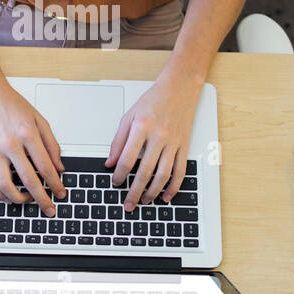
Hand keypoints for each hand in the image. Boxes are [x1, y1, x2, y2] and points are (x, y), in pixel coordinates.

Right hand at [0, 63, 65, 215]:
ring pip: (5, 185)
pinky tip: (8, 196)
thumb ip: (51, 144)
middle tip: (49, 208)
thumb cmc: (12, 104)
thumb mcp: (39, 119)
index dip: (55, 184)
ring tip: (27, 201)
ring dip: (18, 199)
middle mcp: (11, 144)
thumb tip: (59, 166)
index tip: (61, 193)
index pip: (45, 166)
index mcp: (28, 134)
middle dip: (41, 198)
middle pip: (28, 180)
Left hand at [105, 77, 202, 211]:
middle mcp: (158, 136)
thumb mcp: (128, 117)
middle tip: (128, 204)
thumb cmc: (153, 101)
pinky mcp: (184, 146)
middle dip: (134, 192)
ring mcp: (173, 142)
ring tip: (145, 201)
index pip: (127, 159)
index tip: (115, 183)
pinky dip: (174, 187)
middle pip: (145, 172)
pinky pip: (180, 171)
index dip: (119, 175)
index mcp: (141, 127)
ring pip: (163, 175)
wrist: (179, 89)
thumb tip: (110, 163)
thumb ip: (118, 141)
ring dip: (153, 192)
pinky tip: (166, 195)